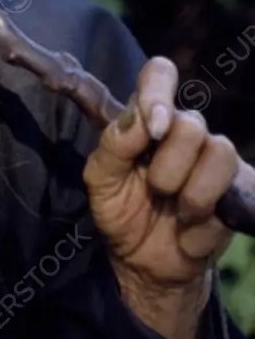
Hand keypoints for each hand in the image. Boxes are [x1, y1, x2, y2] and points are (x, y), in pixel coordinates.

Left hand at [83, 57, 248, 338]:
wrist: (143, 264)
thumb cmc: (119, 210)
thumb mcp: (101, 179)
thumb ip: (114, 143)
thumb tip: (143, 117)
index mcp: (148, 119)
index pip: (160, 74)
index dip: (159, 92)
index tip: (154, 127)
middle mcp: (185, 131)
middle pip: (192, 124)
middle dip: (167, 168)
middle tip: (154, 190)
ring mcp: (215, 161)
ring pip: (220, 153)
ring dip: (190, 196)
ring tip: (175, 212)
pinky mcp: (238, 193)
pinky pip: (232, 198)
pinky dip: (201, 227)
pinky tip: (188, 234)